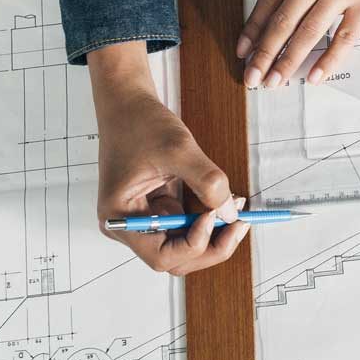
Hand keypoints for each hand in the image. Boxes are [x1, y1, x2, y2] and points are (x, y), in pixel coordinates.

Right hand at [88, 42, 248, 274]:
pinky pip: (188, 224)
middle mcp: (129, 225)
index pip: (162, 256)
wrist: (127, 102)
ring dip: (214, 233)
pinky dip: (210, 218)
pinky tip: (227, 202)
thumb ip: (207, 181)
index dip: (194, 245)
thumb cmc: (139, 122)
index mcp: (119, 218)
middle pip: (176, 257)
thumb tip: (231, 212)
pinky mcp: (158, 207)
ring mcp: (144, 217)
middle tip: (240, 223)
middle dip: (211, 244)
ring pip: (185, 243)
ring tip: (237, 209)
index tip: (215, 217)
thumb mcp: (177, 149)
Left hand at [237, 0, 359, 86]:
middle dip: (263, 53)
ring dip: (288, 61)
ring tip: (275, 82)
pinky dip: (329, 59)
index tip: (242, 48)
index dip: (253, 26)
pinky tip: (315, 76)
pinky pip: (345, 36)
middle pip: (283, 20)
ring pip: (308, 32)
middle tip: (251, 77)